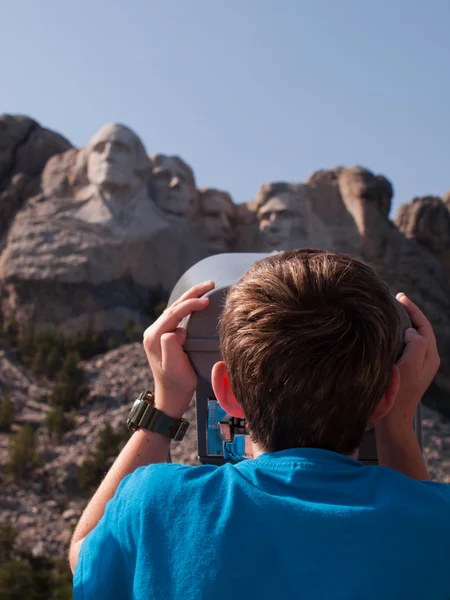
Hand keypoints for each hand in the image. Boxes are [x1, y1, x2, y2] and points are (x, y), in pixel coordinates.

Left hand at [143, 281, 214, 418]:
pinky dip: (189, 306)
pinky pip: (177, 316)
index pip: (173, 314)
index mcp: (154, 337)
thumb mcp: (175, 367)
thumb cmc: (177, 384)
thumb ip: (171, 346)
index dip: (190, 304)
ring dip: (191, 297)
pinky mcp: (165, 336)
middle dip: (192, 294)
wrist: (171, 397)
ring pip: (175, 309)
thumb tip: (175, 330)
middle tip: (210, 284)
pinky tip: (199, 302)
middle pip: (174, 307)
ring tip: (207, 288)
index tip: (206, 301)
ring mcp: (158, 333)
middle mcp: (153, 332)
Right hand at [379, 293, 439, 429]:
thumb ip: (416, 345)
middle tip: (394, 300)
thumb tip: (412, 330)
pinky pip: (402, 347)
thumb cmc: (400, 393)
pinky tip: (383, 334)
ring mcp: (415, 366)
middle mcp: (425, 359)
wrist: (392, 419)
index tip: (400, 297)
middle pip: (419, 330)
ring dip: (401, 324)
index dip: (413, 309)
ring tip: (388, 313)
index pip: (424, 326)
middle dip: (408, 314)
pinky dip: (394, 335)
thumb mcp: (411, 366)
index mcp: (430, 356)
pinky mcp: (404, 371)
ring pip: (410, 338)